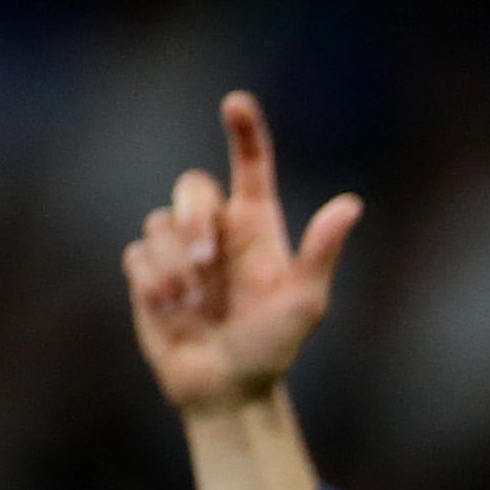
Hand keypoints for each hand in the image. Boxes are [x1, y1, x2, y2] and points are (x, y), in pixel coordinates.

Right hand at [126, 92, 361, 416]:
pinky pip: (138, 255)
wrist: (227, 387)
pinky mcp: (147, 269)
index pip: (250, 167)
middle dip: (195, 223)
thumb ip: (321, 252)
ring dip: (179, 269)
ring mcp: (180, 247)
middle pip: (191, 188)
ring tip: (199, 308)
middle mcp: (218, 229)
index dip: (244, 132)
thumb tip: (351, 204)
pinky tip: (174, 314)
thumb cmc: (273, 348)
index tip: (236, 101)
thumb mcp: (305, 304)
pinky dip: (155, 286)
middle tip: (208, 268)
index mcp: (259, 227)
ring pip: (160, 224)